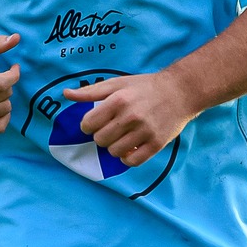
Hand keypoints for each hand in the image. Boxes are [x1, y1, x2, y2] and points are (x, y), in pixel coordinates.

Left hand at [63, 71, 197, 166]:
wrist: (180, 91)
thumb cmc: (145, 87)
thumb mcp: (117, 84)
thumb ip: (90, 91)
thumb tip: (66, 93)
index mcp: (118, 100)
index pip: (88, 124)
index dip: (88, 126)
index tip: (96, 123)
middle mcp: (131, 116)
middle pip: (100, 140)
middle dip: (102, 136)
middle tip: (112, 129)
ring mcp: (145, 131)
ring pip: (114, 152)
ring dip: (114, 147)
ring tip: (122, 138)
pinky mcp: (157, 144)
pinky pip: (132, 162)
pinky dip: (127, 158)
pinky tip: (131, 148)